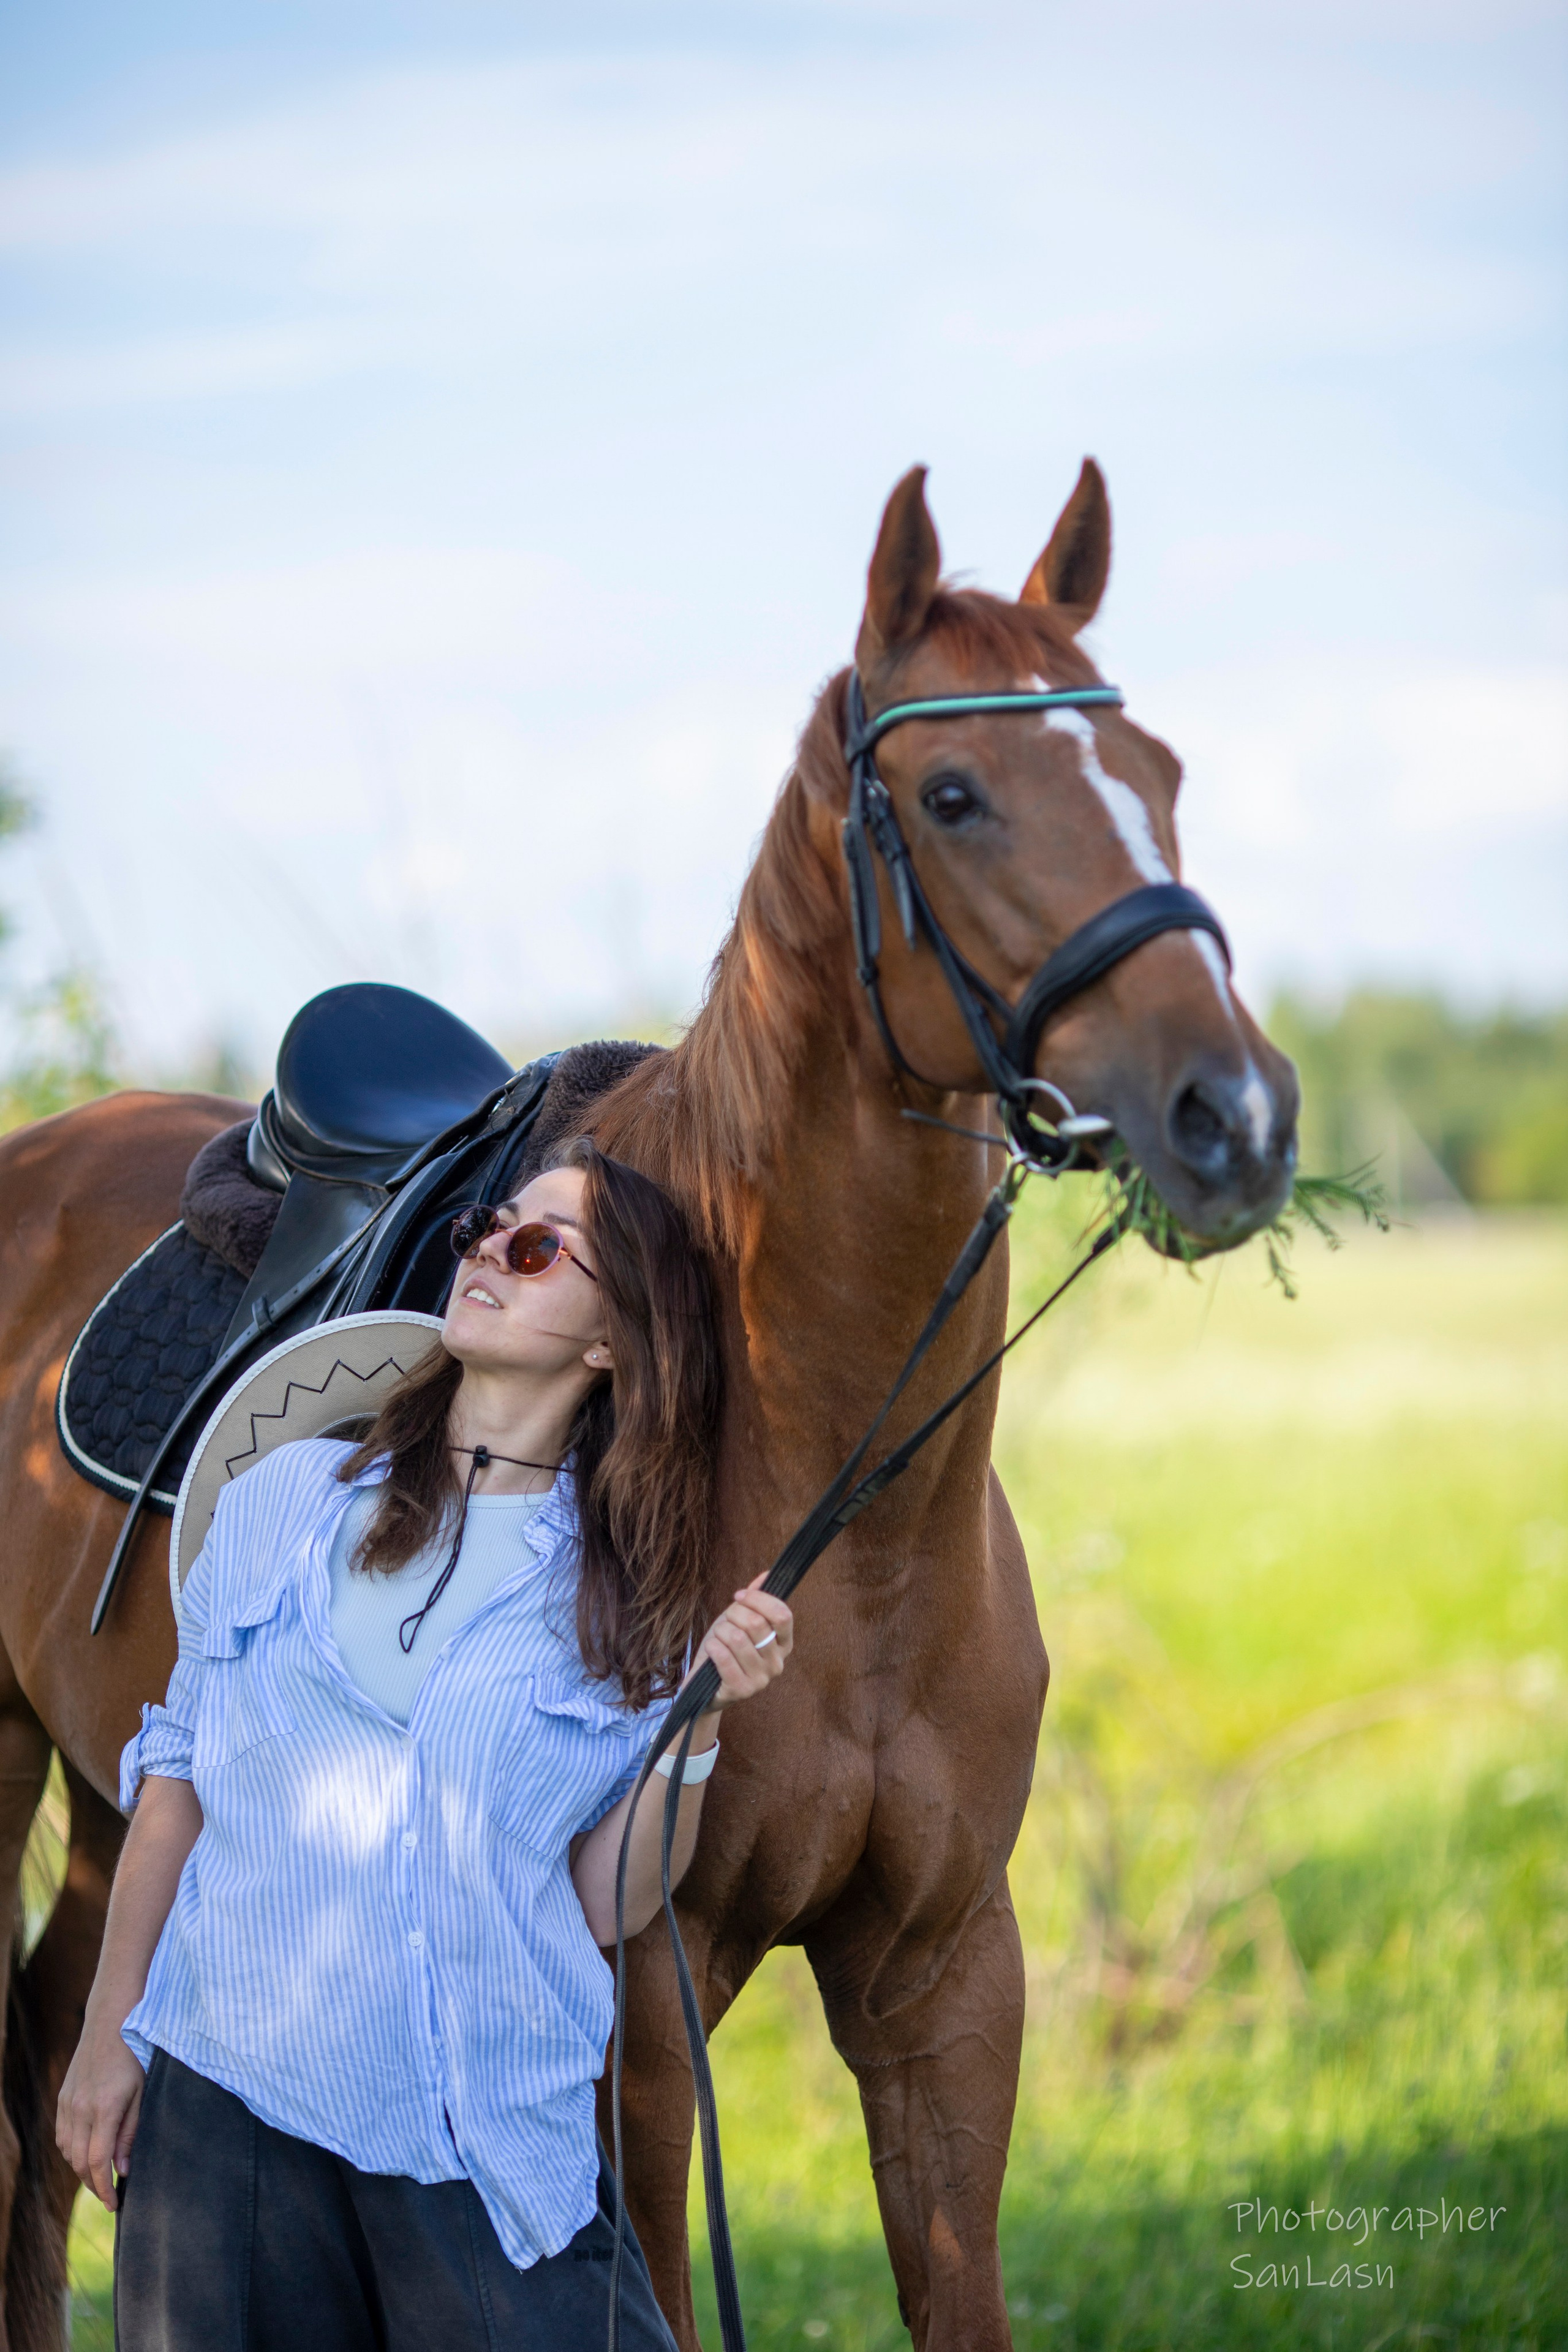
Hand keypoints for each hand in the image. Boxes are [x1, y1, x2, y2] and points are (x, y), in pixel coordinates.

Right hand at [56, 2016, 145, 2210]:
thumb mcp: (143, 2093)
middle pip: (78, 2163)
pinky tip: (86, 2153)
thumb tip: (123, 2169)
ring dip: (81, 2170)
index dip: (104, 2189)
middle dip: (93, 2185)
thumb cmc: (136, 2056)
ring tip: (100, 2178)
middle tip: (110, 2196)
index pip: (97, 2163)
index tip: (114, 2204)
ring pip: (67, 2152)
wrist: (111, 2022)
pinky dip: (71, 2151)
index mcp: (104, 2108)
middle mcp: (80, 2109)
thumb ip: (131, 2132)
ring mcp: (67, 2103)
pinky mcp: (63, 2098)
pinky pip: (61, 2135)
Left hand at [687, 1577, 792, 1711]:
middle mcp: (777, 1663)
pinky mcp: (742, 1690)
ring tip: (717, 1639)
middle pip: (756, 1623)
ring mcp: (761, 1680)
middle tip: (724, 1622)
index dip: (758, 1599)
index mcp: (784, 1644)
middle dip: (733, 1615)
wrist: (705, 1685)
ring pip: (737, 1638)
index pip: (782, 1614)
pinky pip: (723, 1657)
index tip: (738, 1596)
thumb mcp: (739, 1622)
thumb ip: (755, 1600)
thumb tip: (766, 1574)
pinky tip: (712, 1650)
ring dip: (719, 1632)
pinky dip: (712, 1647)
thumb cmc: (725, 1650)